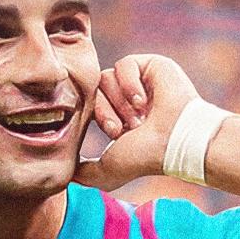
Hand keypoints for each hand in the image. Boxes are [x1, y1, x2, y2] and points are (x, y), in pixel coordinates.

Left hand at [74, 54, 200, 190]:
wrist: (174, 140)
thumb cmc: (144, 156)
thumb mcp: (107, 171)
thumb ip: (83, 173)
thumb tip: (64, 174)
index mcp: (116, 117)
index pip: (88, 106)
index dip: (100, 117)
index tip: (117, 133)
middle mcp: (125, 99)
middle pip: (94, 90)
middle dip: (108, 111)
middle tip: (127, 127)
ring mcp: (137, 81)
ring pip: (105, 77)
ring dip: (121, 101)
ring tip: (139, 116)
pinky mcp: (149, 65)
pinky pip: (124, 64)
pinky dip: (130, 83)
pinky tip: (143, 100)